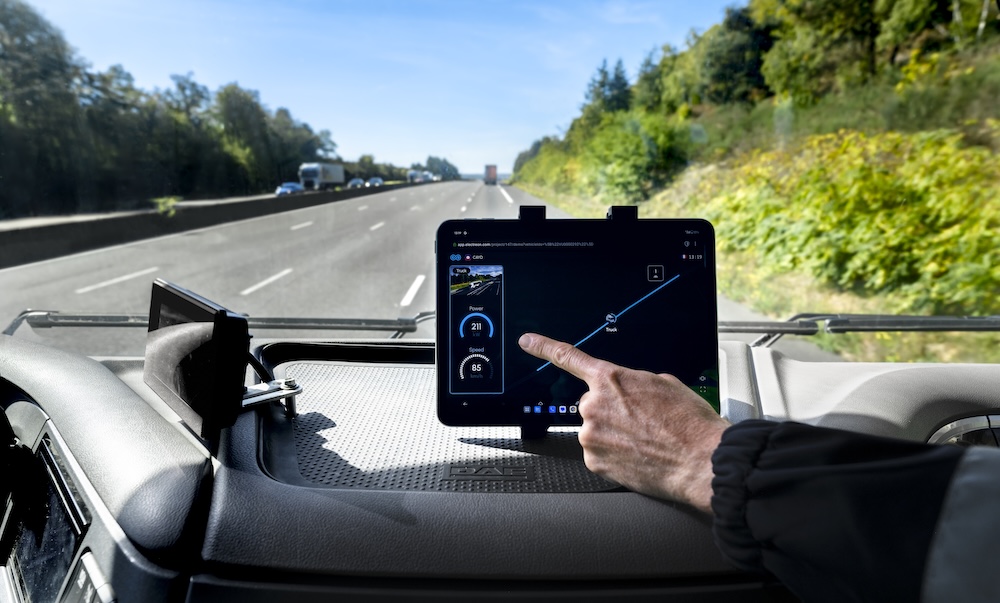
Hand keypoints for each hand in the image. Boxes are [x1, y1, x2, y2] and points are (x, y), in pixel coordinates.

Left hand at [518, 333, 728, 512]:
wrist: (699, 460)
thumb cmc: (688, 423)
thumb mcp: (664, 384)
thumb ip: (634, 383)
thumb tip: (629, 392)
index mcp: (610, 379)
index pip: (568, 357)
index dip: (544, 347)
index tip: (527, 342)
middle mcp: (593, 405)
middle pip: (592, 403)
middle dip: (611, 411)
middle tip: (640, 422)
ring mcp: (590, 435)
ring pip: (595, 430)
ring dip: (613, 434)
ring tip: (644, 441)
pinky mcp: (593, 462)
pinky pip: (598, 453)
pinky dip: (614, 455)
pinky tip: (637, 455)